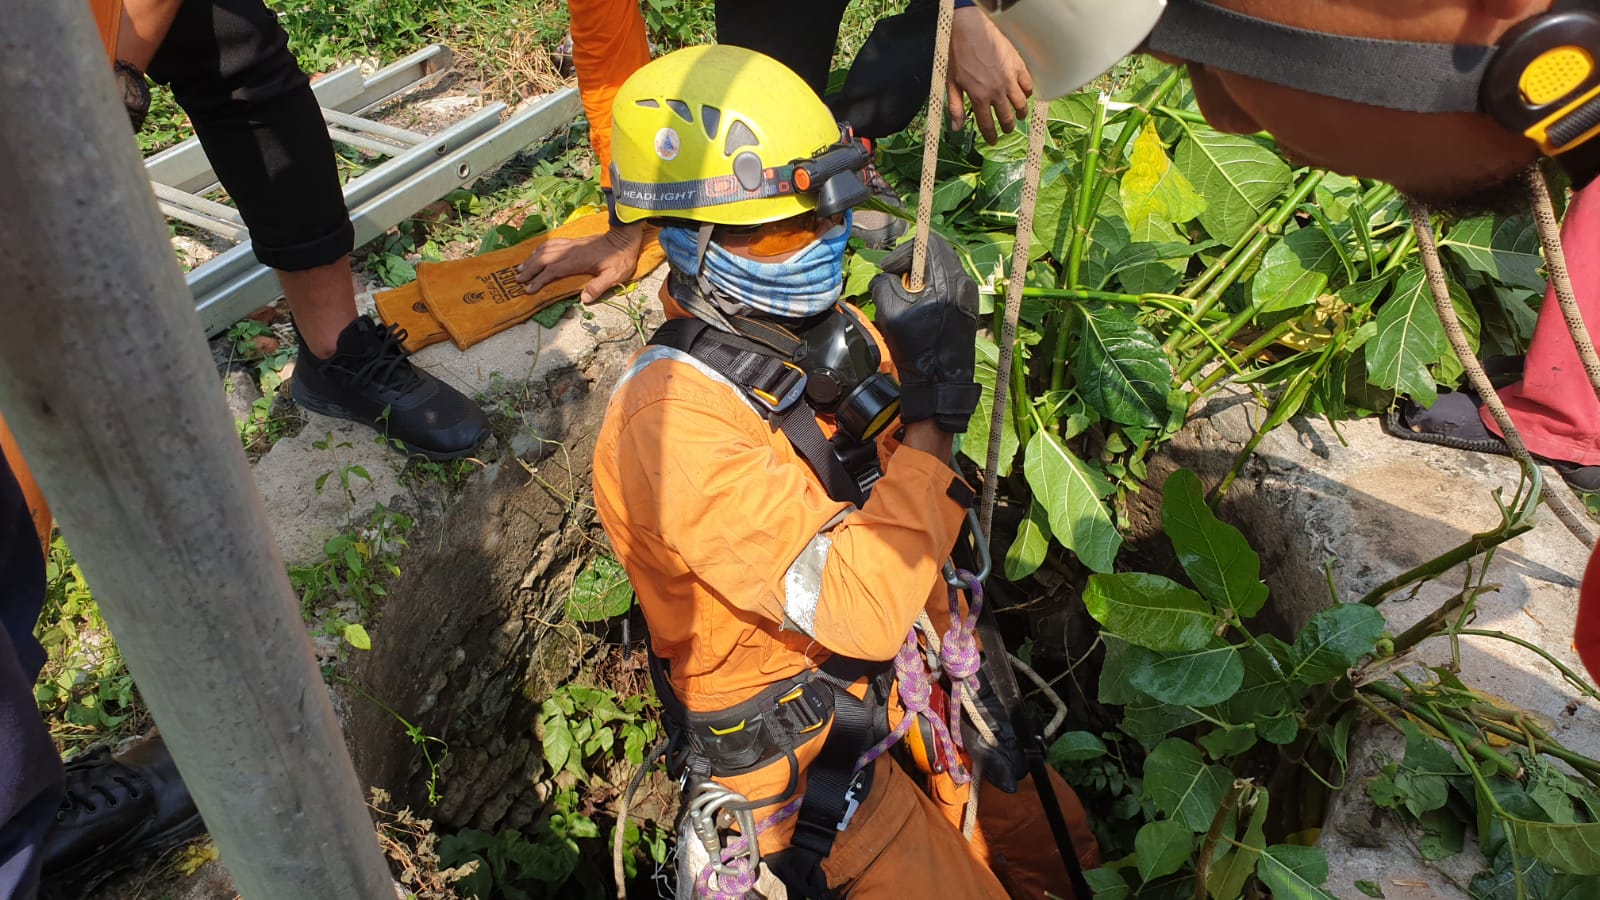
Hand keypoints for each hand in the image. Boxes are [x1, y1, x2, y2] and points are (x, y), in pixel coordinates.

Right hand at [515, 222, 643, 302]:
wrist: (624, 237)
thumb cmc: (620, 258)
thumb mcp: (614, 276)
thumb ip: (599, 287)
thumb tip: (584, 299)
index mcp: (577, 262)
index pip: (552, 271)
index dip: (539, 281)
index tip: (529, 290)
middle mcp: (570, 252)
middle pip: (543, 259)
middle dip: (529, 270)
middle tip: (518, 280)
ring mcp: (570, 245)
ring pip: (545, 250)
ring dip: (531, 259)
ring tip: (521, 268)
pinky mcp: (572, 241)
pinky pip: (552, 243)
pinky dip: (540, 248)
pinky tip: (535, 253)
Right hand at [869, 236, 981, 432]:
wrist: (941, 382)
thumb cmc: (916, 349)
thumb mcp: (889, 312)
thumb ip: (882, 284)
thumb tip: (886, 277)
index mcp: (946, 281)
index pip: (928, 243)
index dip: (903, 252)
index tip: (889, 270)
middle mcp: (963, 283)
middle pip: (938, 252)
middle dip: (912, 260)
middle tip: (896, 278)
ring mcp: (969, 295)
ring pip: (944, 267)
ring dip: (922, 273)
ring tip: (907, 293)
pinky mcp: (968, 306)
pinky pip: (949, 283)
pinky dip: (932, 285)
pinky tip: (920, 304)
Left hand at [947, 6, 1032, 144]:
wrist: (971, 30)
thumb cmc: (958, 54)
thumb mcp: (951, 83)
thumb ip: (955, 107)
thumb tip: (956, 128)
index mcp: (978, 97)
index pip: (987, 124)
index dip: (990, 136)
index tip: (993, 141)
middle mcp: (996, 91)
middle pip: (1006, 117)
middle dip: (1007, 127)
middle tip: (1007, 130)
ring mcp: (1009, 79)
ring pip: (1020, 104)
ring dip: (1020, 113)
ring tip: (1019, 116)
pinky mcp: (1017, 66)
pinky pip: (1028, 85)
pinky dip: (1027, 93)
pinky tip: (1025, 95)